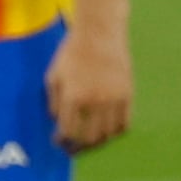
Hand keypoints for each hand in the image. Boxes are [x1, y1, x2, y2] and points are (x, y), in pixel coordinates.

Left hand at [45, 27, 133, 152]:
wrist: (99, 31)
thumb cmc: (72, 52)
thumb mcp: (53, 74)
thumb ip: (53, 102)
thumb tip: (57, 123)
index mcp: (74, 96)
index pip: (68, 131)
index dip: (62, 140)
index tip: (59, 141)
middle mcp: (95, 100)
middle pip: (89, 138)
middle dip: (79, 147)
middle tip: (74, 148)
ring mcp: (113, 98)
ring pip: (108, 134)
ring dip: (97, 141)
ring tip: (90, 139)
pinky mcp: (128, 94)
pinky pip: (124, 124)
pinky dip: (115, 132)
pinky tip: (107, 130)